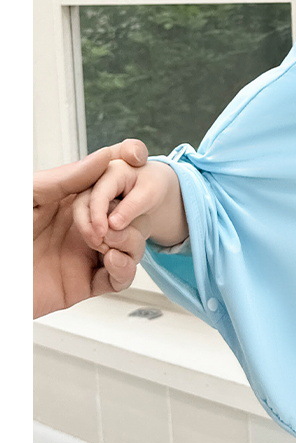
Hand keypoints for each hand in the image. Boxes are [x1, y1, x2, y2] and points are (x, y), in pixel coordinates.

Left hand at [33, 140, 148, 318]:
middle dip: (128, 217)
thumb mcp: (33, 195)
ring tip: (108, 242)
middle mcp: (79, 229)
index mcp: (66, 203)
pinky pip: (118, 278)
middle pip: (125, 218)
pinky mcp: (85, 284)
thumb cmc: (3, 231)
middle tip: (110, 222)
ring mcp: (84, 256)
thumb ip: (69, 177)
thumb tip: (103, 157)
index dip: (123, 176)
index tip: (136, 162)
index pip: (107, 187)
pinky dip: (124, 269)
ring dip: (129, 243)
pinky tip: (112, 260)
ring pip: (129, 247)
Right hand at [72, 159, 177, 251]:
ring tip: (101, 246)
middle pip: (81, 202)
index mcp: (113, 171)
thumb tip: (113, 224)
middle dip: (87, 225)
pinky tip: (101, 244)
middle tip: (99, 244)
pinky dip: (92, 231)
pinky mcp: (90, 203)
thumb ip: (132, 207)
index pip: (99, 193)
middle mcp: (96, 179)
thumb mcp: (150, 194)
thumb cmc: (153, 186)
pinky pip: (85, 218)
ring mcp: (91, 191)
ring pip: (80, 212)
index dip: (98, 215)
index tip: (101, 234)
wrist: (150, 185)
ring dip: (87, 230)